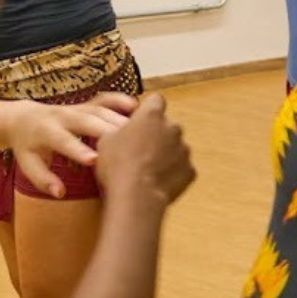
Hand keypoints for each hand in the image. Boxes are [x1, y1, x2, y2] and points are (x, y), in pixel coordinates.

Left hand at [5, 93, 136, 197]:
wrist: (23, 120)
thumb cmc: (29, 147)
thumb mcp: (29, 164)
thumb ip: (43, 179)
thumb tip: (60, 192)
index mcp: (47, 131)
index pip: (64, 141)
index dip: (79, 150)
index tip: (95, 160)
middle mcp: (63, 116)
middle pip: (88, 121)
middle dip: (107, 132)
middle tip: (130, 146)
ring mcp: (76, 108)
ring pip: (100, 111)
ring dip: (119, 120)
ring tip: (142, 133)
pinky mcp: (85, 104)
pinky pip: (104, 99)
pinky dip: (119, 100)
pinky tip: (135, 106)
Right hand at [94, 93, 195, 207]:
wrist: (136, 197)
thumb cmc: (118, 165)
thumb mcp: (105, 140)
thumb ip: (119, 129)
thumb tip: (122, 131)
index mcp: (152, 115)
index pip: (156, 100)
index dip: (148, 109)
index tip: (140, 119)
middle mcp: (173, 127)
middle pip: (167, 125)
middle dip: (157, 133)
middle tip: (140, 149)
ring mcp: (184, 149)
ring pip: (176, 146)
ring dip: (165, 153)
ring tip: (147, 169)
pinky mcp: (190, 170)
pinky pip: (182, 167)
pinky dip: (172, 172)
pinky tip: (157, 181)